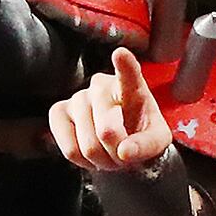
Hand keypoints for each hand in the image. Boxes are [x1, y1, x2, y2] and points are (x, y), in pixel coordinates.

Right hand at [47, 47, 175, 172]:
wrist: (121, 142)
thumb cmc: (140, 135)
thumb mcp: (157, 142)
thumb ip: (145, 146)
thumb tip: (124, 152)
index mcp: (132, 86)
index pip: (129, 74)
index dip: (124, 65)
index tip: (121, 54)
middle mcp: (101, 85)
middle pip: (107, 131)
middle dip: (116, 153)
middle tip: (122, 154)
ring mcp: (77, 96)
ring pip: (88, 145)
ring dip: (101, 159)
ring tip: (108, 154)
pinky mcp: (58, 112)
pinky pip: (69, 148)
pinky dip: (82, 160)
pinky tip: (90, 153)